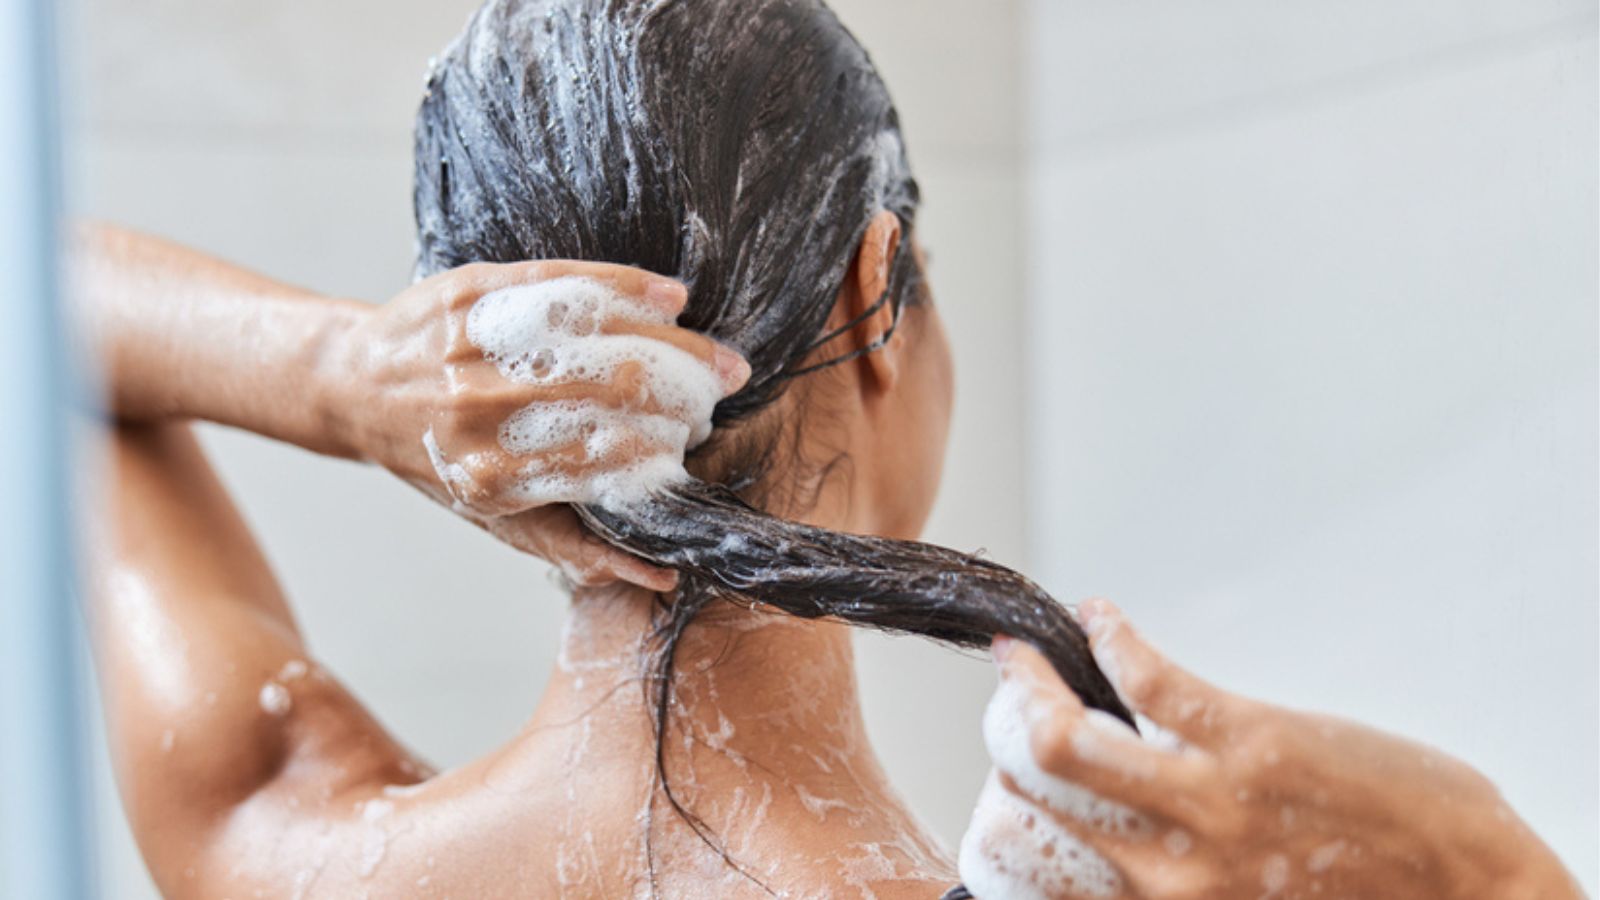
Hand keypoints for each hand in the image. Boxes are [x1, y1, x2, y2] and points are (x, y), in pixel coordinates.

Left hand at [331, 259, 748, 588]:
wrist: (355, 384)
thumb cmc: (439, 460)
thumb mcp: (495, 519)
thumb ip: (575, 548)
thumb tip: (661, 574)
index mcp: (491, 475)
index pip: (608, 458)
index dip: (667, 449)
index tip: (695, 444)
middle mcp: (481, 409)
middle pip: (616, 390)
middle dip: (685, 392)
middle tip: (720, 392)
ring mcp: (476, 344)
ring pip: (603, 335)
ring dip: (674, 344)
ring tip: (712, 357)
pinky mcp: (474, 289)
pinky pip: (567, 283)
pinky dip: (629, 287)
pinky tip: (673, 298)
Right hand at [959, 599, 1581, 899]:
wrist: (1473, 897)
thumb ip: (1174, 883)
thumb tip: (1120, 844)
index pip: (1032, 868)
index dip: (998, 818)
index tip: (1001, 782)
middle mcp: (1167, 871)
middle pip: (1030, 798)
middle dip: (1005, 742)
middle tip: (1012, 703)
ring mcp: (1205, 804)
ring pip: (1063, 739)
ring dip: (1027, 685)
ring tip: (1023, 657)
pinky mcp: (1248, 741)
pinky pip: (1148, 680)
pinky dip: (1112, 637)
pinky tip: (1102, 617)